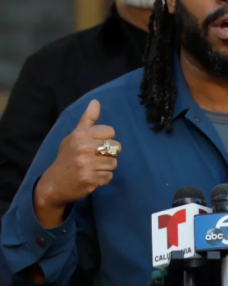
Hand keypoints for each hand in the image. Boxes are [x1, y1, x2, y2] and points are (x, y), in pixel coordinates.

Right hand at [33, 100, 118, 228]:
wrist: (53, 183)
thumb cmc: (67, 157)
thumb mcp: (74, 136)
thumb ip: (88, 120)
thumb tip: (96, 102)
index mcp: (80, 135)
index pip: (110, 131)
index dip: (107, 138)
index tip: (96, 144)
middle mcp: (83, 148)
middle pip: (116, 147)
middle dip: (109, 154)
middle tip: (96, 158)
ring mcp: (86, 164)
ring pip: (114, 163)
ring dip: (106, 167)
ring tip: (93, 168)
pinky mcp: (90, 179)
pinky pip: (109, 177)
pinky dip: (103, 179)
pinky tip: (92, 177)